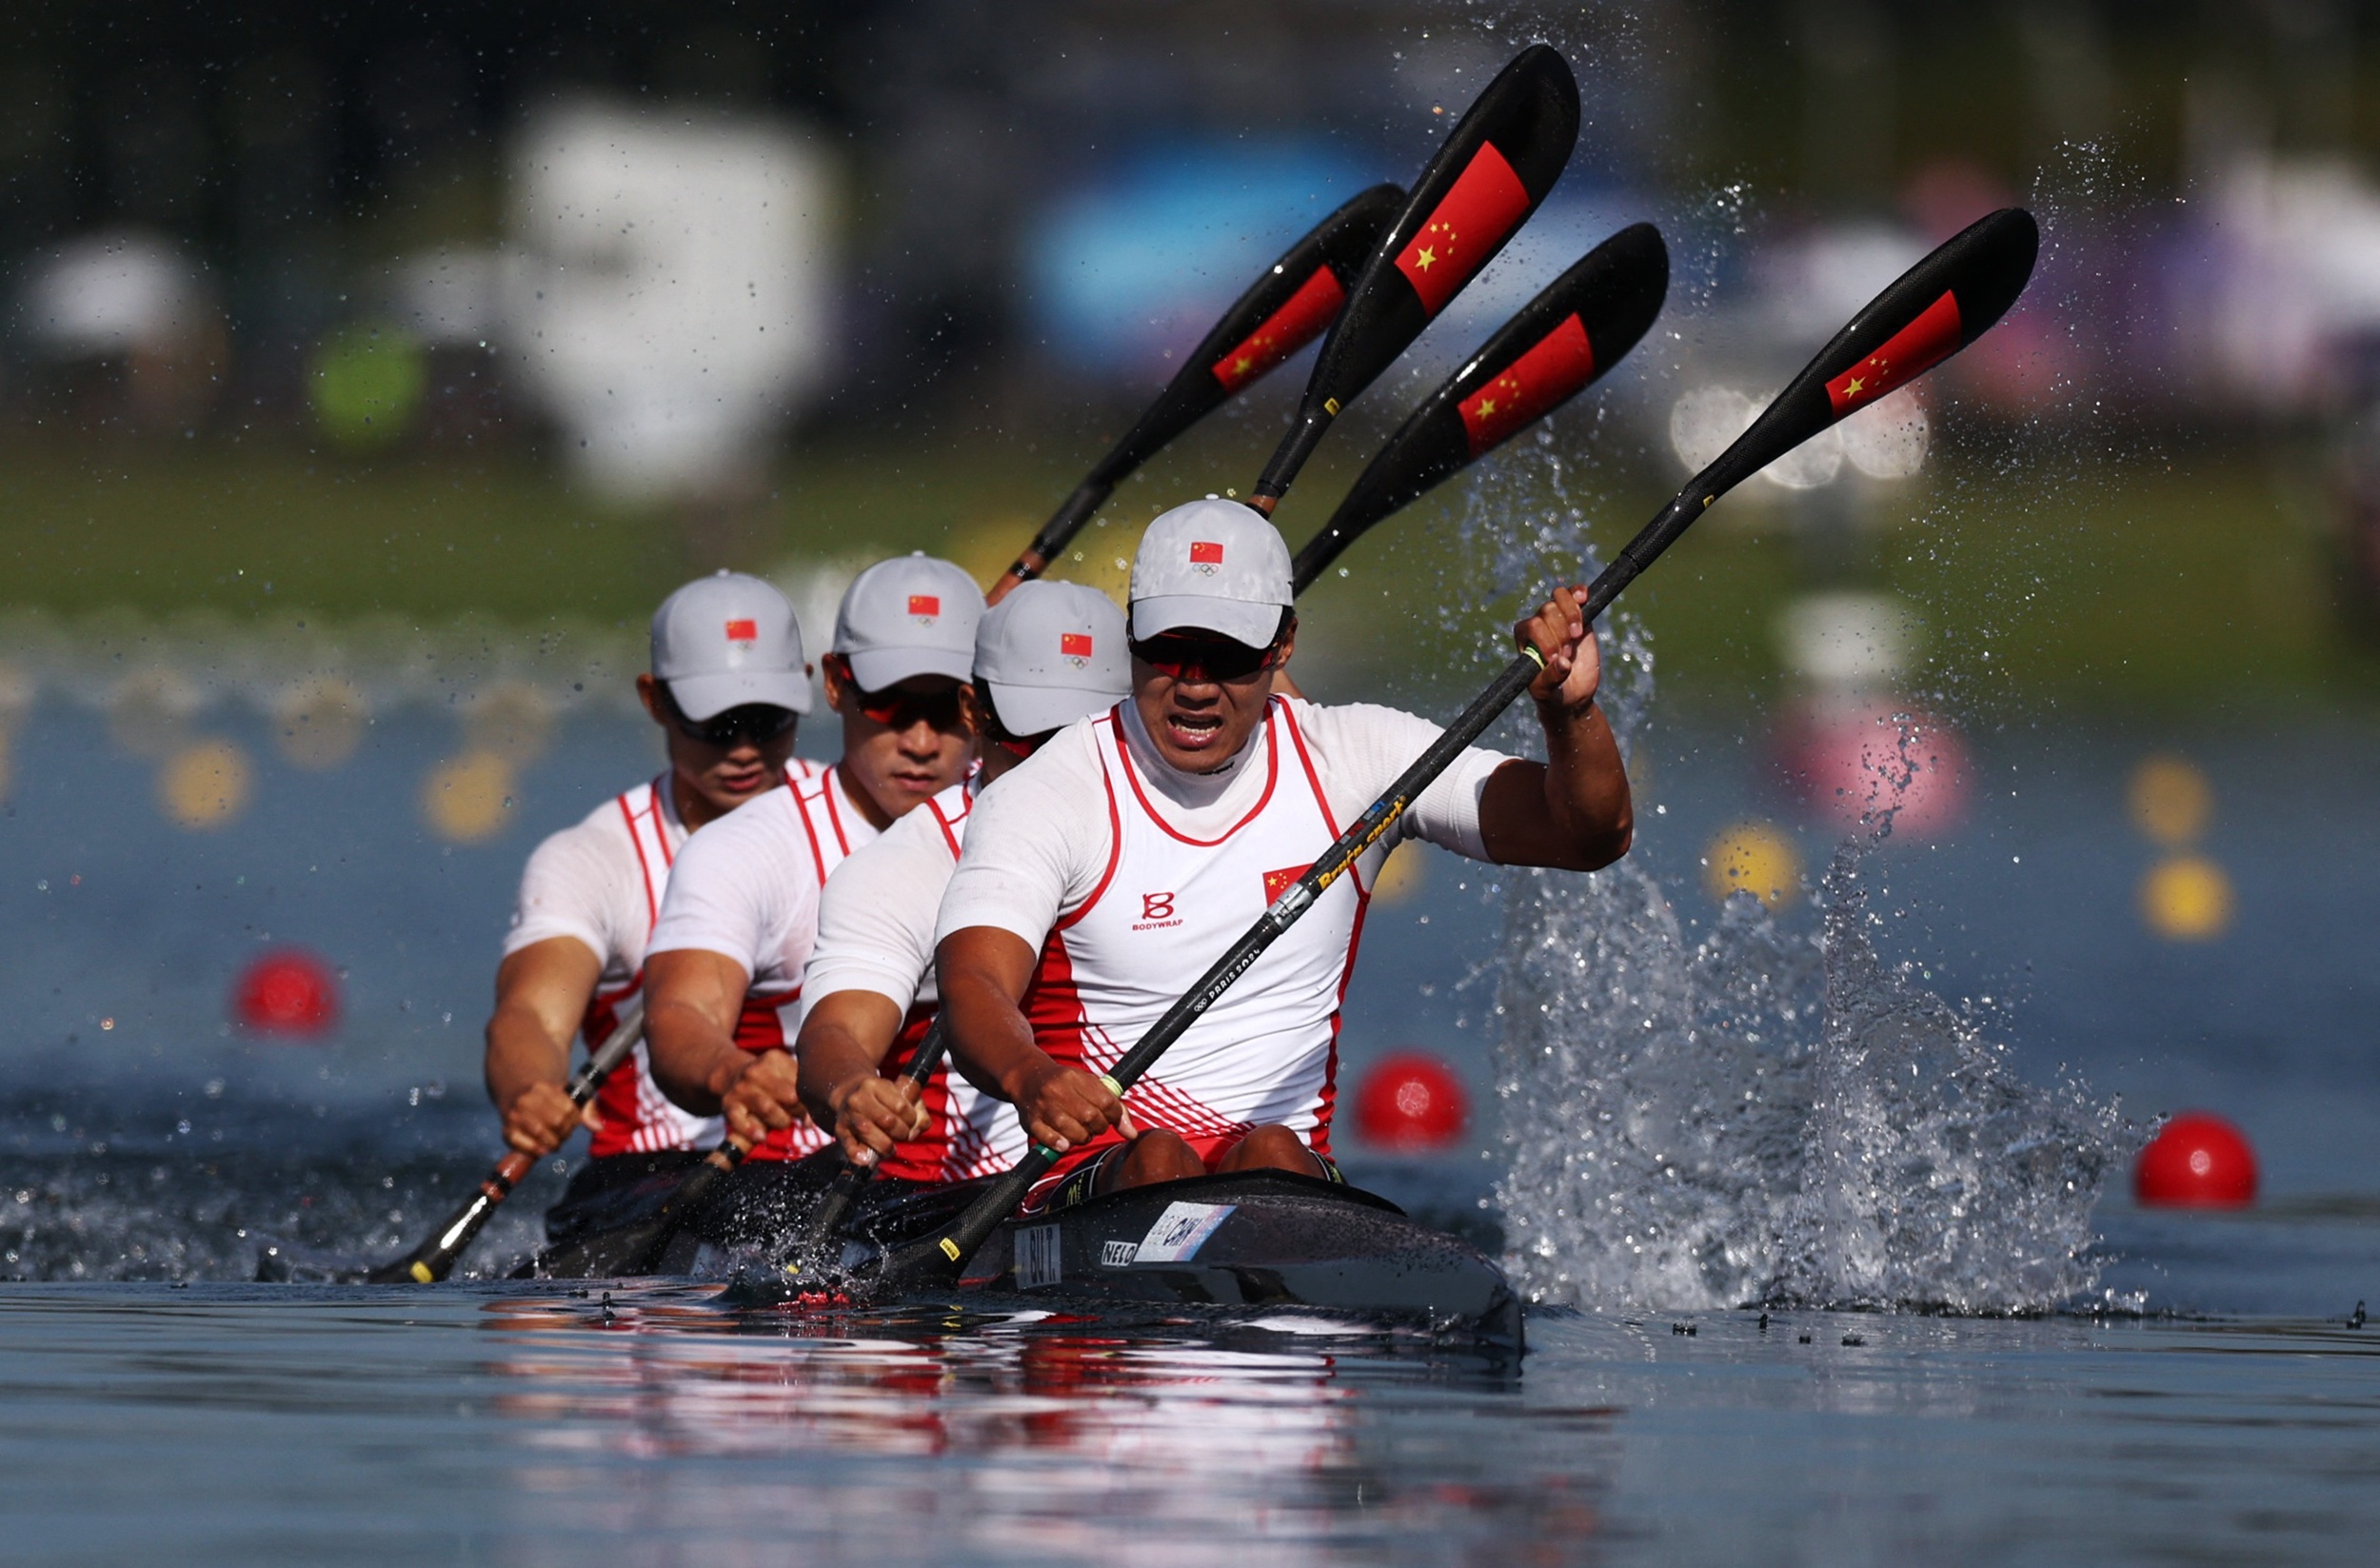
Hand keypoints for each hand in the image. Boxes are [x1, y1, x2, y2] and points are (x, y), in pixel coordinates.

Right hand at [501, 1081, 596, 1158]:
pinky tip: (543, 1150)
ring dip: (553, 1143)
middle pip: (557, 1122)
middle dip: (565, 1132)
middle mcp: (526, 1100)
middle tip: (563, 1134)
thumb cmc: (547, 1102)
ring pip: (541, 1133)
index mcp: (543, 1088)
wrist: (515, 1098)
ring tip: (555, 1143)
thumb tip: (598, 1128)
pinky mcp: (506, 1131)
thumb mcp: (567, 1097)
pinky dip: (536, 1150)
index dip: (575, 1120)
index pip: (569, 1109)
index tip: (572, 1122)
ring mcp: (514, 1115)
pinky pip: (523, 1144)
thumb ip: (587, 1109)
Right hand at [719, 1049, 812, 1148]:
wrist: (731, 1074)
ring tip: (781, 1122)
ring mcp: (740, 1088)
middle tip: (795, 1115)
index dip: (810, 1101)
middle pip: (790, 1097)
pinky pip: (741, 1122)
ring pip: (769, 1109)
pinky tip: (761, 1136)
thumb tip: (808, 1124)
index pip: (802, 1083)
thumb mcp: (786, 1076)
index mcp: (774, 1059)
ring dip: (780, 1121)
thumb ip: (802, 1094)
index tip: (811, 1109)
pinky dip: (752, 1131)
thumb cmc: (770, 1082)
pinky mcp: (728, 1105)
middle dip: (797, 1111)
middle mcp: (755, 1071)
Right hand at [830, 1074, 929, 1166]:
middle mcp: (858, 1098)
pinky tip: (866, 1160)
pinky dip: (857, 1155)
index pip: (901, 1106)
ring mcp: (847, 1115)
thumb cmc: (882, 1099)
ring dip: (885, 1146)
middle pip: (887, 1121)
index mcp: (875, 1085)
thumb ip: (918, 1112)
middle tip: (902, 1135)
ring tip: (889, 1148)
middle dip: (901, 1133)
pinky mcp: (840, 1130)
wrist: (849, 1094)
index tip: (910, 1121)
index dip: (911, 1118)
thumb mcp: (901, 1095)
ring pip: (869, 1133)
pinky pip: (848, 1145)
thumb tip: (914, 1133)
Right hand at [1010, 1061, 1135, 1152]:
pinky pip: (1048, 1138)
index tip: (1111, 1118)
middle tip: (1094, 1127)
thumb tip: (1132, 1134)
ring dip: (1082, 1138)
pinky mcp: (1031, 1121)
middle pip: (1091, 1118)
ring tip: (1081, 1133)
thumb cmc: (1065, 1084)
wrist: (1028, 1077)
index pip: (1107, 1102)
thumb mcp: (1090, 1085)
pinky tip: (1064, 1142)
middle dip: (1099, 1128)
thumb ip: (1114, 1107)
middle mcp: (1058, 1090)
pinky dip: (1059, 1144)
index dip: (1115, 1116)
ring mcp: (1043, 1106)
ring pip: (1072, 1131)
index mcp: (1075, 1078)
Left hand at [1516, 585, 1600, 715]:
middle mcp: (1540, 624)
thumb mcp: (1545, 692)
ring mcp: (1560, 618)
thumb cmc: (1551, 693)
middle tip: (1567, 652)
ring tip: (1576, 635)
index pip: (1532, 625)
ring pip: (1559, 597)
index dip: (1545, 638)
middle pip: (1547, 610)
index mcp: (1525, 638)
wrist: (1572, 696)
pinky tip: (1584, 597)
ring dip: (1571, 615)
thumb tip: (1563, 663)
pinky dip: (1579, 592)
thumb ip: (1549, 678)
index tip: (1555, 657)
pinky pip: (1575, 594)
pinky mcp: (1580, 617)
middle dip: (1560, 632)